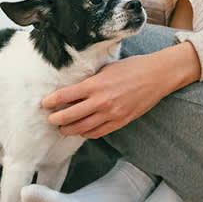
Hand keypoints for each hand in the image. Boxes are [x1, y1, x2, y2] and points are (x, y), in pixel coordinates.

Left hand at [41, 43, 201, 137]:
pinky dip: (87, 133)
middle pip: (69, 116)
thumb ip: (90, 80)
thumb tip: (73, 89)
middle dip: (56, 119)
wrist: (158, 75)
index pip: (65, 96)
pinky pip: (98, 133)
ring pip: (82, 129)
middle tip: (50, 119)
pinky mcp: (120, 122)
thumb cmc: (133, 67)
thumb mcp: (107, 68)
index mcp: (95, 84)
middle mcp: (101, 101)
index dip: (51, 102)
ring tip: (63, 128)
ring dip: (69, 130)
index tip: (44, 104)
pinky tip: (82, 130)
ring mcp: (111, 114)